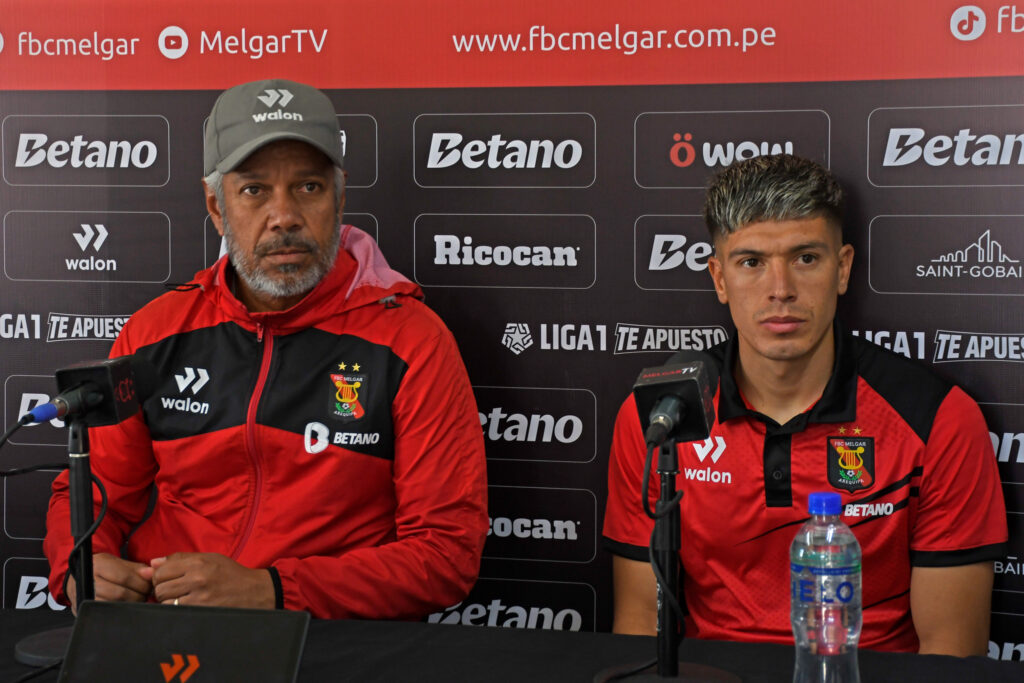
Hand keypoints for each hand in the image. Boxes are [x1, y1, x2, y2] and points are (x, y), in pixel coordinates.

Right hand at [66, 553, 151, 614]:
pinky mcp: (86, 611)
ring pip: (115, 605)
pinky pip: (107, 614)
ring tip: (137, 600)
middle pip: (121, 594)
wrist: (78, 579)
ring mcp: (86, 598)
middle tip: (145, 595)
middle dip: (139, 595)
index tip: (151, 586)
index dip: (142, 583)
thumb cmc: (102, 570)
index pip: (125, 577)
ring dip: (131, 604)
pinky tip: (127, 608)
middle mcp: (89, 581)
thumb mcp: (117, 563)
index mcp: (99, 565)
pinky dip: (121, 612)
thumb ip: (136, 568)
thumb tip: (152, 573)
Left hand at [147, 552, 274, 609]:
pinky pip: (175, 613)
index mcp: (198, 563)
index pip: (160, 571)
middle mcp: (197, 579)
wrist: (254, 592)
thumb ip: (179, 559)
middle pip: (159, 588)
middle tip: (175, 590)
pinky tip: (186, 607)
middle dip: (162, 590)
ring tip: (182, 599)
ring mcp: (199, 598)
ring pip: (164, 603)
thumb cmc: (230, 574)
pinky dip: (176, 611)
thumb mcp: (209, 558)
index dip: (159, 576)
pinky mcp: (201, 612)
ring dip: (168, 602)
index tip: (168, 579)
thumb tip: (150, 564)